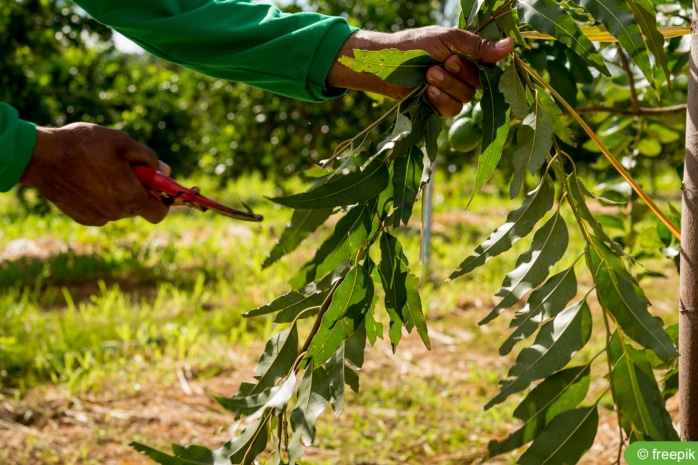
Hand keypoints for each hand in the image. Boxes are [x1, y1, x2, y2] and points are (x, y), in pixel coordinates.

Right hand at [19, 122, 169, 225]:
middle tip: (124, 169)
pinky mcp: (83, 218)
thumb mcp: (122, 142)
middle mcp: (116, 213)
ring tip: (101, 170)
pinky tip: (88, 179)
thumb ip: (149, 159)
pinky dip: (102, 198)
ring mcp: (98, 218)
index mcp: (130, 197)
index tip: (156, 186)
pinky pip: (103, 210)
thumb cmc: (83, 145)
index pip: (159, 212)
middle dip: (138, 191)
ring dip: (119, 193)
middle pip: (139, 208)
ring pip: (121, 209)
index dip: (162, 199)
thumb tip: (166, 171)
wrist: (40, 157)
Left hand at [328, 26, 514, 116]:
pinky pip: (452, 110)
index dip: (484, 64)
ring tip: (430, 75)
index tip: (464, 56)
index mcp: (469, 55)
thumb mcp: (447, 39)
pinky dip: (442, 101)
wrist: (384, 64)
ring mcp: (451, 92)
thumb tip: (511, 45)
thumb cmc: (414, 45)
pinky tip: (429, 92)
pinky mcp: (438, 107)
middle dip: (460, 74)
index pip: (491, 64)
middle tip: (441, 63)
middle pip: (479, 84)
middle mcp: (463, 75)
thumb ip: (477, 46)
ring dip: (449, 86)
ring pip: (466, 98)